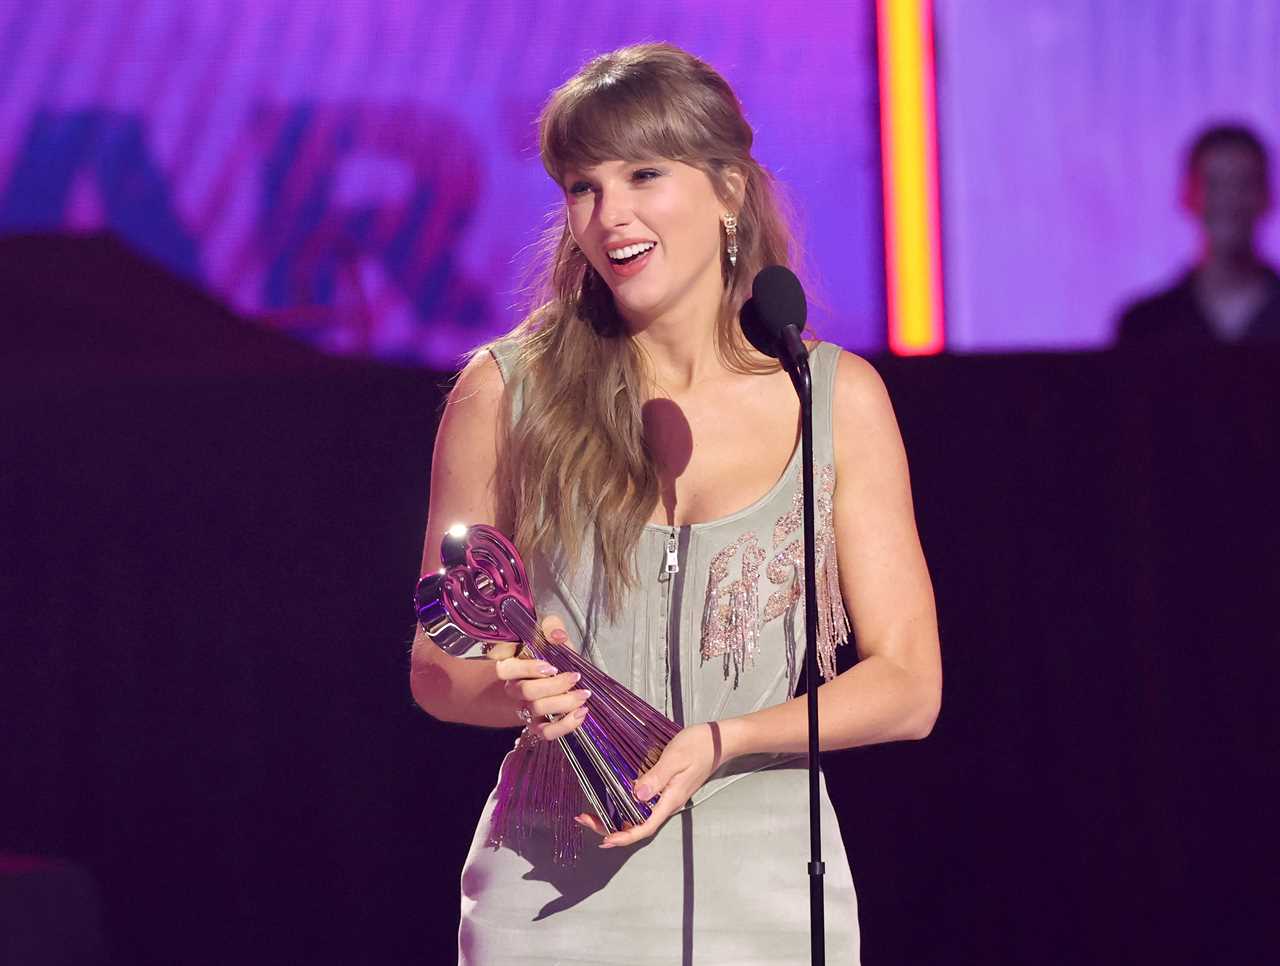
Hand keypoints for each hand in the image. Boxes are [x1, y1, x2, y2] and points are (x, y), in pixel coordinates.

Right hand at [495, 615, 590, 742]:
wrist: (532, 681)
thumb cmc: (540, 653)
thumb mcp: (544, 634)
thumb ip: (550, 627)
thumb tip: (558, 636)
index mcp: (509, 664)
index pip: (505, 669)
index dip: (527, 668)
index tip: (550, 666)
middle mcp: (512, 688)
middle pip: (527, 691)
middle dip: (555, 685)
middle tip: (575, 677)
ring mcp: (522, 707)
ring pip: (537, 710)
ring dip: (564, 703)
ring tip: (583, 694)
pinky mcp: (533, 724)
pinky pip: (545, 732)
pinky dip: (565, 725)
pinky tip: (580, 713)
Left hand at [574, 720, 729, 847]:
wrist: (719, 740)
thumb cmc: (699, 746)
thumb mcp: (675, 758)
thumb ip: (656, 776)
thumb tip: (637, 795)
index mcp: (670, 799)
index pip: (645, 827)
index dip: (624, 836)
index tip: (605, 839)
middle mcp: (667, 802)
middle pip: (637, 825)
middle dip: (611, 827)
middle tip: (585, 819)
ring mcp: (666, 796)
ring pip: (638, 815)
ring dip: (615, 817)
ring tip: (591, 813)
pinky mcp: (665, 787)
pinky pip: (642, 803)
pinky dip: (624, 805)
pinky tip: (612, 799)